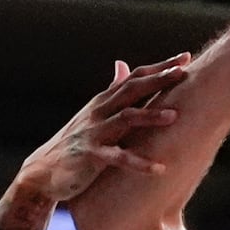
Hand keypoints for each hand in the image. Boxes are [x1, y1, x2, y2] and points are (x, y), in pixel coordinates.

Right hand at [17, 53, 189, 202]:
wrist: (43, 171)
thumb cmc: (75, 143)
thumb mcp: (93, 113)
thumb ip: (111, 90)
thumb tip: (123, 65)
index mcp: (103, 101)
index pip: (134, 77)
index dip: (159, 67)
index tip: (186, 57)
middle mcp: (99, 111)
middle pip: (132, 90)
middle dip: (158, 80)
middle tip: (183, 73)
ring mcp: (94, 132)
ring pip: (125, 119)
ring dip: (150, 116)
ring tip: (175, 116)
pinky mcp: (90, 156)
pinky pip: (118, 158)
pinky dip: (139, 163)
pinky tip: (159, 169)